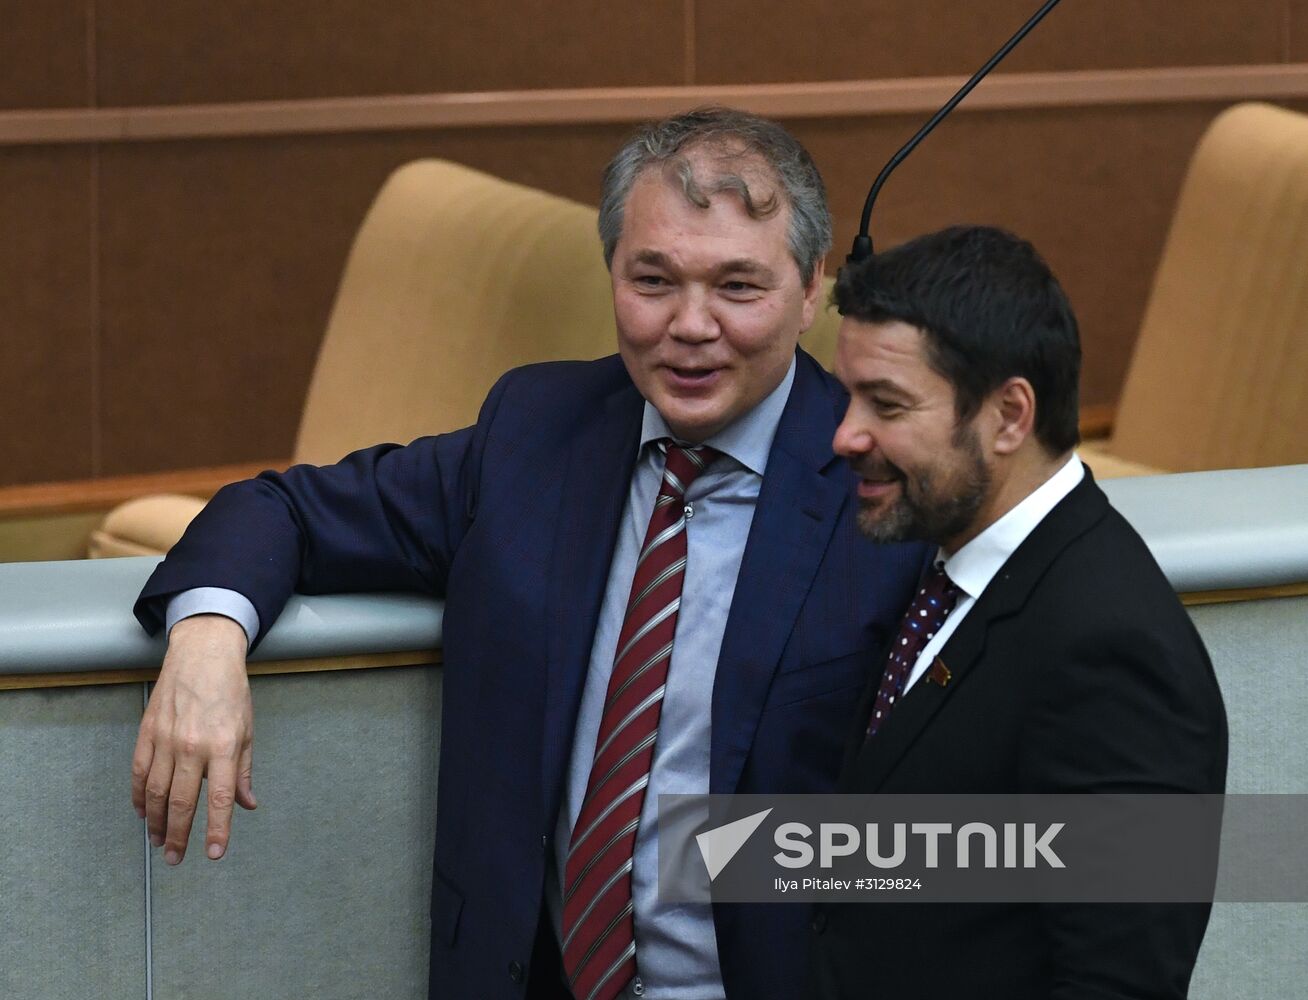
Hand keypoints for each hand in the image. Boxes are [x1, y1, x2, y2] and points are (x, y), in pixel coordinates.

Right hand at [132, 614, 256, 864]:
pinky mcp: (147, 734)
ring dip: (156, 822)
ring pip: (155, 793)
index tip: (214, 854)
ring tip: (159, 841)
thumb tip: (247, 804)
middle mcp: (192, 747)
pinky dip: (138, 797)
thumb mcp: (247, 729)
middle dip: (179, 835)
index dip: (217, 830)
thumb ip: (243, 771)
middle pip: (182, 803)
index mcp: (223, 746)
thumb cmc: (230, 691)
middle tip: (176, 858)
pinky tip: (143, 813)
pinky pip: (139, 774)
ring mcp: (165, 741)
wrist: (202, 654)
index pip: (220, 798)